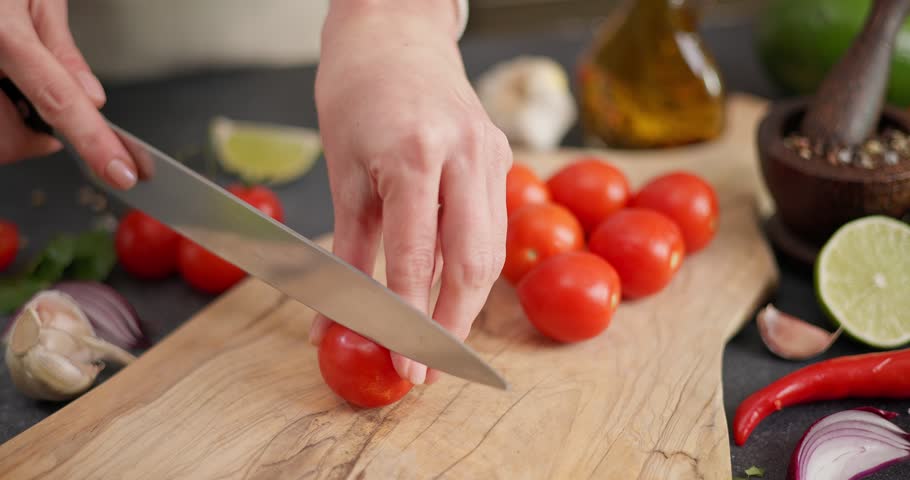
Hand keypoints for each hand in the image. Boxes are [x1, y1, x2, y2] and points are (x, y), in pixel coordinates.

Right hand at [0, 0, 137, 188]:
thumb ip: (61, 51)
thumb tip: (91, 98)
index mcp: (1, 32)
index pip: (58, 100)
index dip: (94, 142)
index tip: (120, 173)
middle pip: (10, 138)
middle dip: (32, 138)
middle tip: (41, 114)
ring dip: (7, 128)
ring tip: (7, 86)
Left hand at [310, 0, 511, 384]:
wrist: (395, 33)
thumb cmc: (356, 94)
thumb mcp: (343, 171)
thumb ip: (347, 250)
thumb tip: (330, 318)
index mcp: (414, 153)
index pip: (416, 257)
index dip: (409, 318)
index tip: (403, 363)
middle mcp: (464, 153)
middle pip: (472, 263)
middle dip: (451, 324)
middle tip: (428, 367)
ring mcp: (490, 153)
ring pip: (492, 250)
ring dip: (466, 301)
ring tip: (436, 337)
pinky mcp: (501, 156)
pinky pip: (492, 224)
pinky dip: (471, 263)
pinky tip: (449, 287)